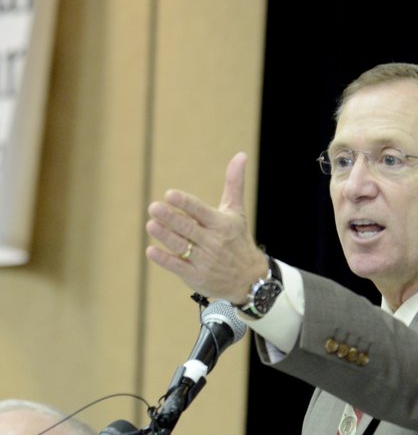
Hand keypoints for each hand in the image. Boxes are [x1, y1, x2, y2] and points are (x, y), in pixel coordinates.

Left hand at [145, 152, 267, 302]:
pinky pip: (178, 266)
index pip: (201, 211)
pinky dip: (165, 259)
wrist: (250, 279)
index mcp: (221, 224)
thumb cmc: (238, 240)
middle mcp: (213, 242)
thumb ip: (234, 184)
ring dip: (165, 236)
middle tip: (153, 207)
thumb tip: (241, 155)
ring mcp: (204, 260)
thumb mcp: (236, 212)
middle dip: (171, 218)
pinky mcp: (196, 276)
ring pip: (181, 246)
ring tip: (151, 225)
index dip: (186, 203)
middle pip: (188, 228)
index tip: (170, 195)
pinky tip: (151, 251)